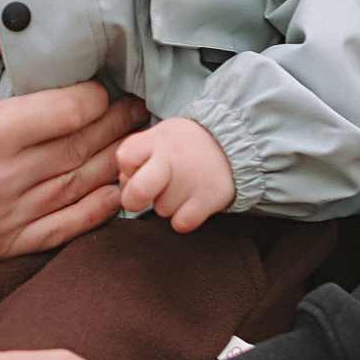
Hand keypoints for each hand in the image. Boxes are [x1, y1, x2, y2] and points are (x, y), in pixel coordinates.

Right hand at [0, 18, 149, 262]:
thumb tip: (21, 14)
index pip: (68, 112)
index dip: (97, 97)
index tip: (105, 85)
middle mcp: (1, 179)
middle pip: (82, 148)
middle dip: (118, 125)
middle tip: (140, 106)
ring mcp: (3, 218)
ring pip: (79, 188)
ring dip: (116, 164)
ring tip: (138, 143)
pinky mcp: (1, 246)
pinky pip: (63, 231)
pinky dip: (96, 213)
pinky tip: (117, 194)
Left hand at [113, 116, 235, 230]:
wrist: (236, 141)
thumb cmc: (187, 144)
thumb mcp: (162, 136)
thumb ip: (139, 154)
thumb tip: (125, 182)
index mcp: (158, 139)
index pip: (124, 158)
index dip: (127, 169)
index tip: (140, 168)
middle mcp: (173, 158)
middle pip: (137, 191)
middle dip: (134, 199)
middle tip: (145, 195)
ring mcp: (192, 179)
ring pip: (161, 209)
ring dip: (167, 204)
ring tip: (182, 187)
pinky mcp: (210, 197)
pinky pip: (182, 223)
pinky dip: (184, 218)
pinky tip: (191, 203)